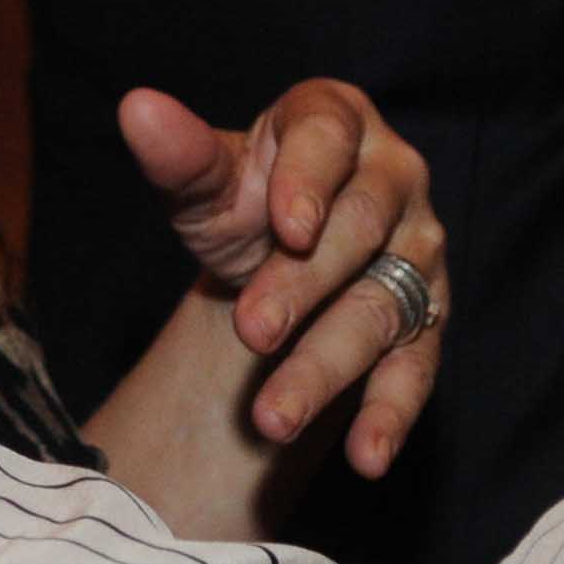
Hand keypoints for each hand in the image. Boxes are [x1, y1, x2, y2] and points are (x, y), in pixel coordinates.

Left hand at [117, 80, 447, 476]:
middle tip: (250, 332)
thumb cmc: (246, 202)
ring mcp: (417, 252)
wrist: (276, 257)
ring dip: (327, 367)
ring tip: (273, 418)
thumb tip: (136, 108)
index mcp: (339, 120)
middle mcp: (394, 178)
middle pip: (358, 230)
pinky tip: (365, 456)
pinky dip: (389, 414)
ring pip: (379, 308)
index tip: (284, 227)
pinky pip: (414, 368)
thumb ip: (180, 153)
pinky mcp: (427, 320)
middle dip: (303, 286)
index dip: (310, 183)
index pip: (330, 141)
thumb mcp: (208, 182)